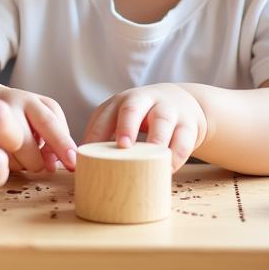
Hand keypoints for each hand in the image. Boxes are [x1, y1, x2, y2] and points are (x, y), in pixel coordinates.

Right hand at [0, 84, 76, 172]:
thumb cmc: (20, 113)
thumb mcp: (42, 115)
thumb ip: (54, 137)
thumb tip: (52, 165)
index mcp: (29, 101)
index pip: (49, 122)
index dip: (62, 144)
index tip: (73, 162)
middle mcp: (6, 105)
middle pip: (25, 145)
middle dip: (34, 161)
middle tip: (34, 161)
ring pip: (6, 157)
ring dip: (14, 164)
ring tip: (13, 153)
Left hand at [83, 83, 207, 171]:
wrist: (183, 102)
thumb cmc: (143, 118)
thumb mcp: (122, 119)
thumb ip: (106, 136)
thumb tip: (80, 169)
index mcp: (120, 102)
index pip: (103, 116)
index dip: (94, 135)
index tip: (86, 155)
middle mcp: (142, 101)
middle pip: (132, 110)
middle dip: (126, 127)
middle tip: (121, 146)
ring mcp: (167, 110)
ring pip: (162, 122)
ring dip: (155, 140)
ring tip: (150, 161)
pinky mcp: (188, 123)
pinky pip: (183, 138)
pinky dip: (176, 154)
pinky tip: (169, 169)